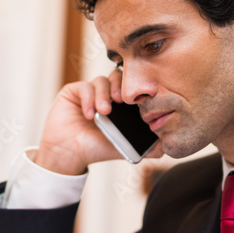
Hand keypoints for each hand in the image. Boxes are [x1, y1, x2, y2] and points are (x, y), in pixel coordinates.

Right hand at [34, 70, 162, 174]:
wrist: (68, 155)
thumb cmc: (94, 149)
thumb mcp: (121, 148)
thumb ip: (142, 147)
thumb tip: (164, 150)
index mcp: (119, 104)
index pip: (131, 88)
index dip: (136, 91)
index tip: (140, 101)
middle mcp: (104, 95)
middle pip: (117, 77)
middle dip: (121, 87)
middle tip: (123, 100)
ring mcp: (88, 92)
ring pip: (101, 80)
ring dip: (104, 95)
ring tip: (105, 112)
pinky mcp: (73, 92)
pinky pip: (84, 86)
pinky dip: (89, 98)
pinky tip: (90, 115)